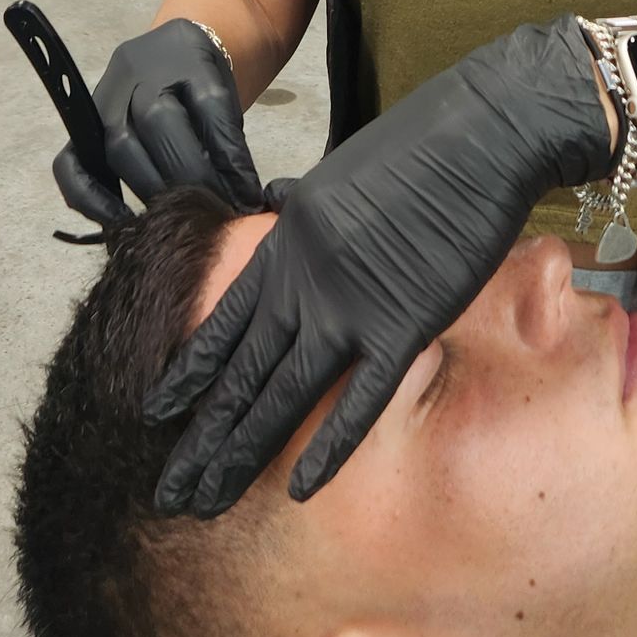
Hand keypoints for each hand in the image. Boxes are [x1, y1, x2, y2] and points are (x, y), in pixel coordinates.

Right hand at [52, 19, 263, 224]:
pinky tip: (117, 220)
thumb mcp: (227, 95)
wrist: (169, 53)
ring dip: (150, 189)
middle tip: (213, 213)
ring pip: (119, 144)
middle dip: (189, 176)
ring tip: (176, 218)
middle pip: (158, 121)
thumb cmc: (203, 83)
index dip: (230, 157)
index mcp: (187, 54)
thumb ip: (227, 138)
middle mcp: (139, 70)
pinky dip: (90, 196)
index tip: (248, 197)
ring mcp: (105, 95)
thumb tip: (239, 199)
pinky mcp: (83, 124)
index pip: (210, 105)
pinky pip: (71, 161)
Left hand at [144, 17, 616, 515]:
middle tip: (166, 492)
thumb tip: (280, 210)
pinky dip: (329, 447)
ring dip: (241, 453)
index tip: (154, 411)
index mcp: (288, 241)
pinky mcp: (405, 323)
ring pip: (283, 394)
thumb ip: (306, 214)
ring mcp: (351, 303)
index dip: (189, 372)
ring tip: (204, 503)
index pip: (225, 321)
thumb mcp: (337, 176)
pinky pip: (359, 398)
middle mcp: (306, 278)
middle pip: (241, 371)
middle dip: (201, 437)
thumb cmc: (422, 148)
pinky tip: (299, 489)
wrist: (481, 133)